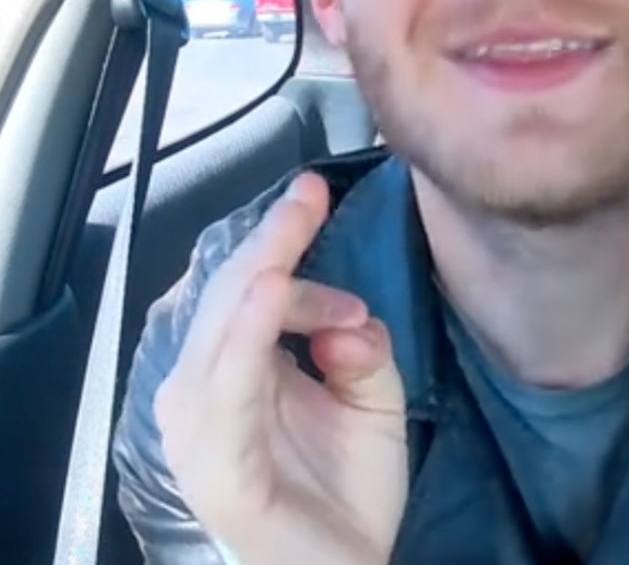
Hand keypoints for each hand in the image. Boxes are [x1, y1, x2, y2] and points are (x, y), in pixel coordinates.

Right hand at [154, 172, 407, 564]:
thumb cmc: (346, 490)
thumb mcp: (371, 398)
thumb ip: (363, 348)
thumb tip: (347, 318)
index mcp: (234, 374)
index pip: (246, 290)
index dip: (278, 241)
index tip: (314, 193)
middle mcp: (205, 396)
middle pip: (229, 301)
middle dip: (269, 243)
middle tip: (306, 197)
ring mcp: (202, 432)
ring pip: (223, 334)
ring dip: (261, 277)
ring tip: (288, 231)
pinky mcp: (218, 467)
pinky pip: (229, 393)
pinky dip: (248, 339)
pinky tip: (273, 294)